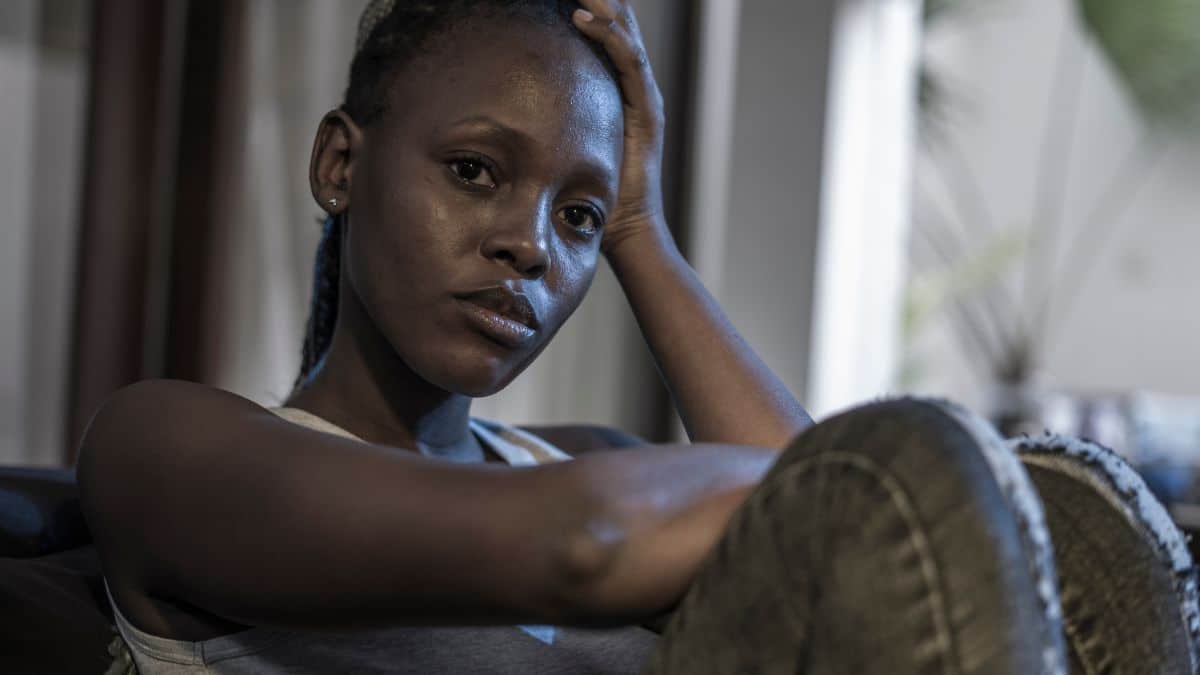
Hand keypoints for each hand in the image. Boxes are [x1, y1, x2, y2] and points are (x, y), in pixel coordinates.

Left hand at [572, 0, 669, 257]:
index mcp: (618, 91)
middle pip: (618, 23)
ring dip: (600, 3)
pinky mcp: (647, 112)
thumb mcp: (566, 145)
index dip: (587, 5)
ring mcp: (645, 98)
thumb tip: (507, 108)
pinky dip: (606, 36)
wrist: (626, 228)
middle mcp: (636, 88)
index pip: (605, 33)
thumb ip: (550, 121)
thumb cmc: (593, 195)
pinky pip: (628, 62)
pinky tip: (580, 18)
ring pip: (624, 33)